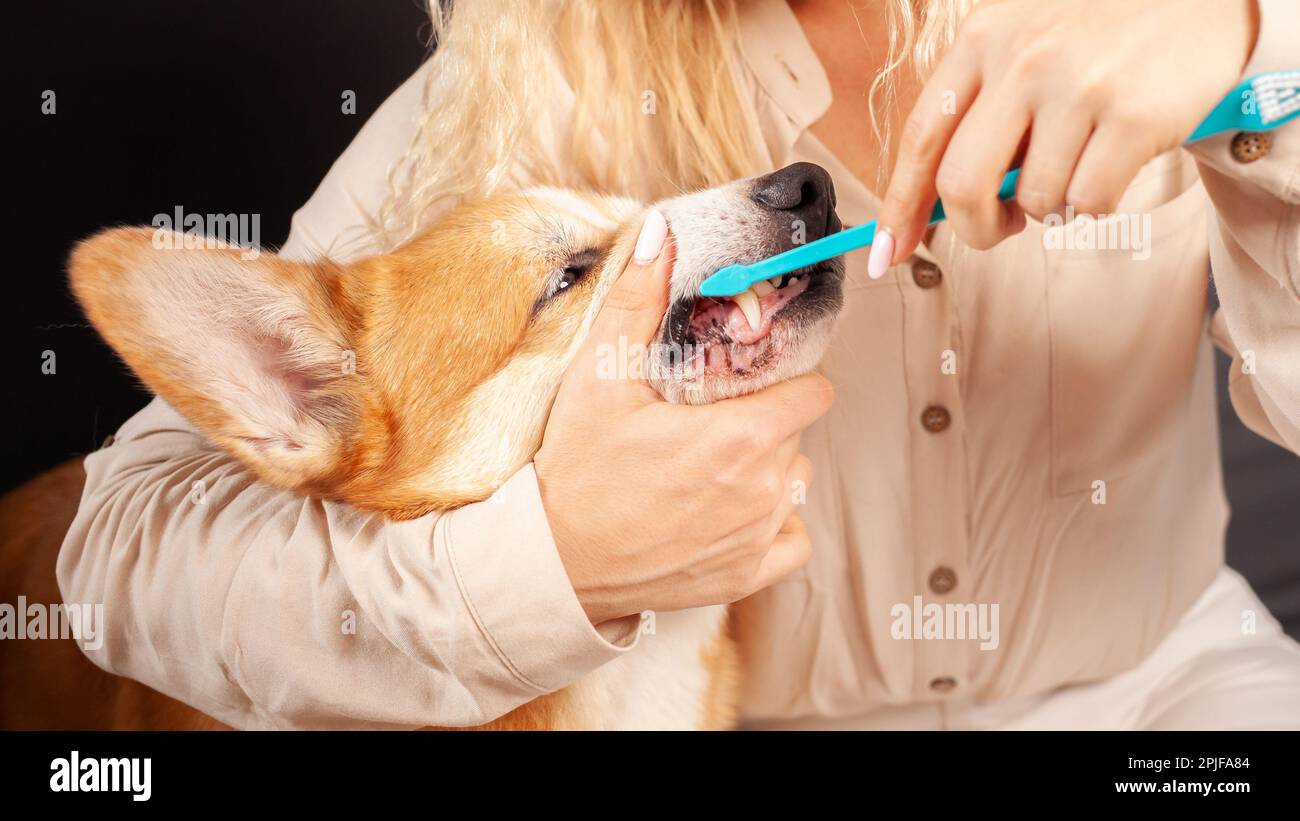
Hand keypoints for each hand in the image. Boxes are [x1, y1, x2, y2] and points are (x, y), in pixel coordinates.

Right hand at [535, 211, 832, 624]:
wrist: (553, 565)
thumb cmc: (575, 470)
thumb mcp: (598, 377)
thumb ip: (638, 301)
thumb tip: (660, 234)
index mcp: (740, 437)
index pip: (814, 392)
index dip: (788, 378)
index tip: (751, 378)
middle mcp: (763, 490)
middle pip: (798, 435)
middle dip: (766, 420)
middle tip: (711, 419)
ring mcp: (757, 538)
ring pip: (795, 485)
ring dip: (769, 471)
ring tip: (713, 467)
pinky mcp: (745, 576)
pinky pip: (792, 542)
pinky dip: (773, 527)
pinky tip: (731, 513)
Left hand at [870, 0, 1259, 275]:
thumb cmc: (1101, 26)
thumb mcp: (1024, 37)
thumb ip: (981, 104)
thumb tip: (937, 200)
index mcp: (982, 40)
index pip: (920, 139)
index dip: (900, 207)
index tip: (888, 253)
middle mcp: (1023, 60)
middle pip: (962, 185)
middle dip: (976, 229)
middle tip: (1002, 227)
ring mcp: (1080, 87)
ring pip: (1034, 200)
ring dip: (1052, 207)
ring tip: (1079, 164)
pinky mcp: (1136, 117)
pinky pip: (1089, 202)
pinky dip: (1096, 203)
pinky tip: (1115, 163)